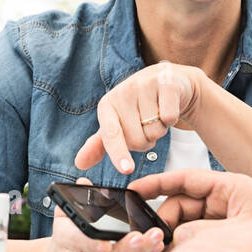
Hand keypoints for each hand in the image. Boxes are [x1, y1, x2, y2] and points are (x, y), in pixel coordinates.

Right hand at [36, 178, 165, 251]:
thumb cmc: (66, 236)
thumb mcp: (65, 214)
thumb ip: (76, 199)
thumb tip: (84, 183)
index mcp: (64, 241)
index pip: (75, 244)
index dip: (91, 245)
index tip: (107, 243)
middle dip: (123, 249)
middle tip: (141, 237)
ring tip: (154, 238)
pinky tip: (155, 247)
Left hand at [75, 61, 202, 174]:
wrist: (166, 81)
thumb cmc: (139, 106)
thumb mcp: (117, 122)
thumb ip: (100, 144)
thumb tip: (79, 163)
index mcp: (107, 104)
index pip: (111, 134)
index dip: (118, 153)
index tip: (126, 170)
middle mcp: (123, 92)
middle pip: (137, 140)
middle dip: (145, 141)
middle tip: (146, 124)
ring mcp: (144, 84)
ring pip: (155, 131)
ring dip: (160, 130)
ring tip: (157, 114)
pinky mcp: (166, 82)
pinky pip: (170, 118)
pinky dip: (172, 120)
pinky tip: (168, 107)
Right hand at [128, 170, 251, 230]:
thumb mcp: (240, 235)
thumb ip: (203, 233)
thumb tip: (173, 239)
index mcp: (236, 190)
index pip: (188, 179)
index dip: (159, 183)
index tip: (136, 190)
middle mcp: (230, 203)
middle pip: (183, 203)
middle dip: (165, 220)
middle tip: (154, 239)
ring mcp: (227, 222)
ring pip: (187, 224)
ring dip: (173, 239)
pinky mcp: (225, 242)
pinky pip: (197, 240)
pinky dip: (184, 250)